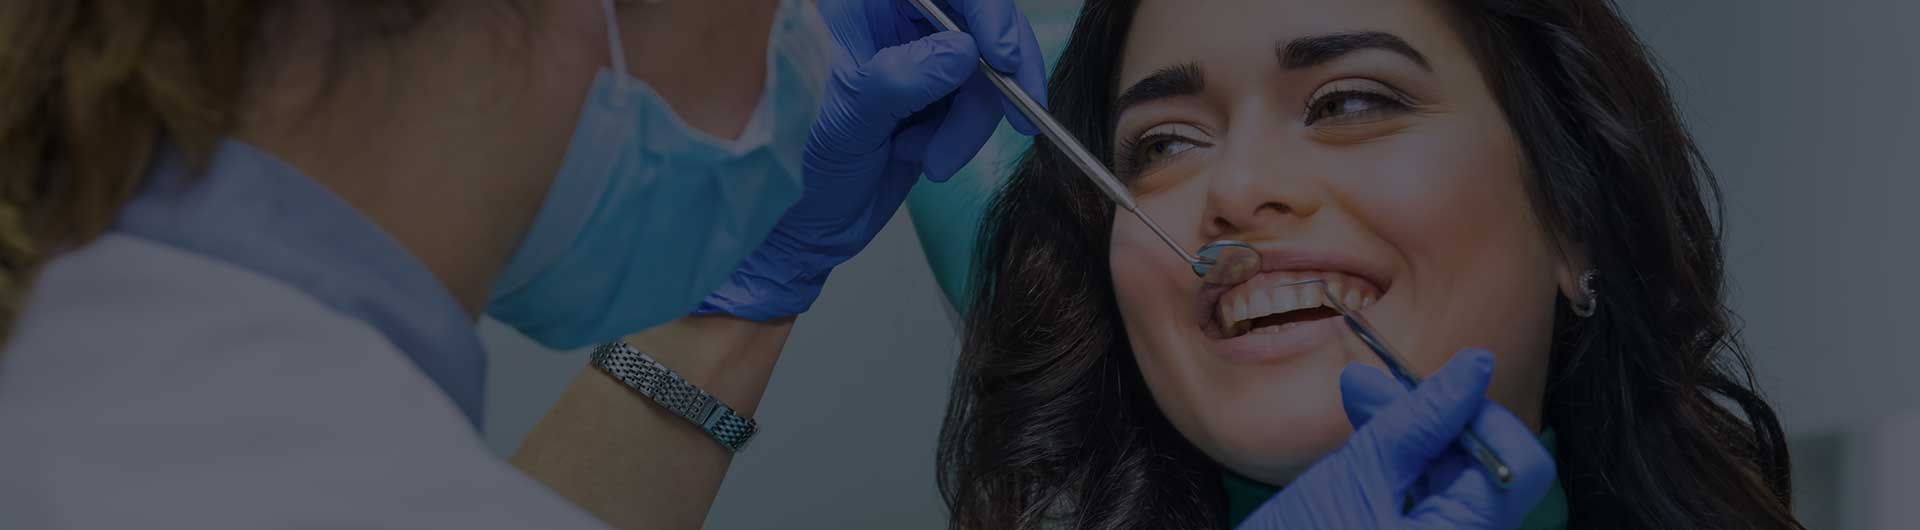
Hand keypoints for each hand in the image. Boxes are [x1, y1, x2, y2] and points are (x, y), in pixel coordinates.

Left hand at [695, 0, 1045, 320]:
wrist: (805, 221)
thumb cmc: (798, 163)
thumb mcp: (847, 120)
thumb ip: (901, 79)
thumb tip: (964, 52)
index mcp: (864, 8)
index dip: (986, 12)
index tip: (1004, 57)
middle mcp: (894, 25)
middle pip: (977, 24)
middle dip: (996, 77)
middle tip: (1018, 115)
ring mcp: (917, 62)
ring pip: (983, 72)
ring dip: (969, 122)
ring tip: (932, 159)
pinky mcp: (934, 99)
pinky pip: (975, 106)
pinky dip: (960, 136)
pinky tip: (919, 156)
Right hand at [1237, 350, 1556, 529]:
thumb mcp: (1354, 476)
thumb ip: (1417, 420)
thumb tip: (1471, 366)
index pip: (1518, 466)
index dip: (1479, 418)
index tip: (1429, 391)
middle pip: (1491, 470)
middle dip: (1441, 422)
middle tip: (1377, 390)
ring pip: (1461, 481)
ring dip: (1420, 439)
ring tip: (1362, 407)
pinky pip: (1436, 501)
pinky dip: (1409, 468)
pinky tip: (1369, 442)